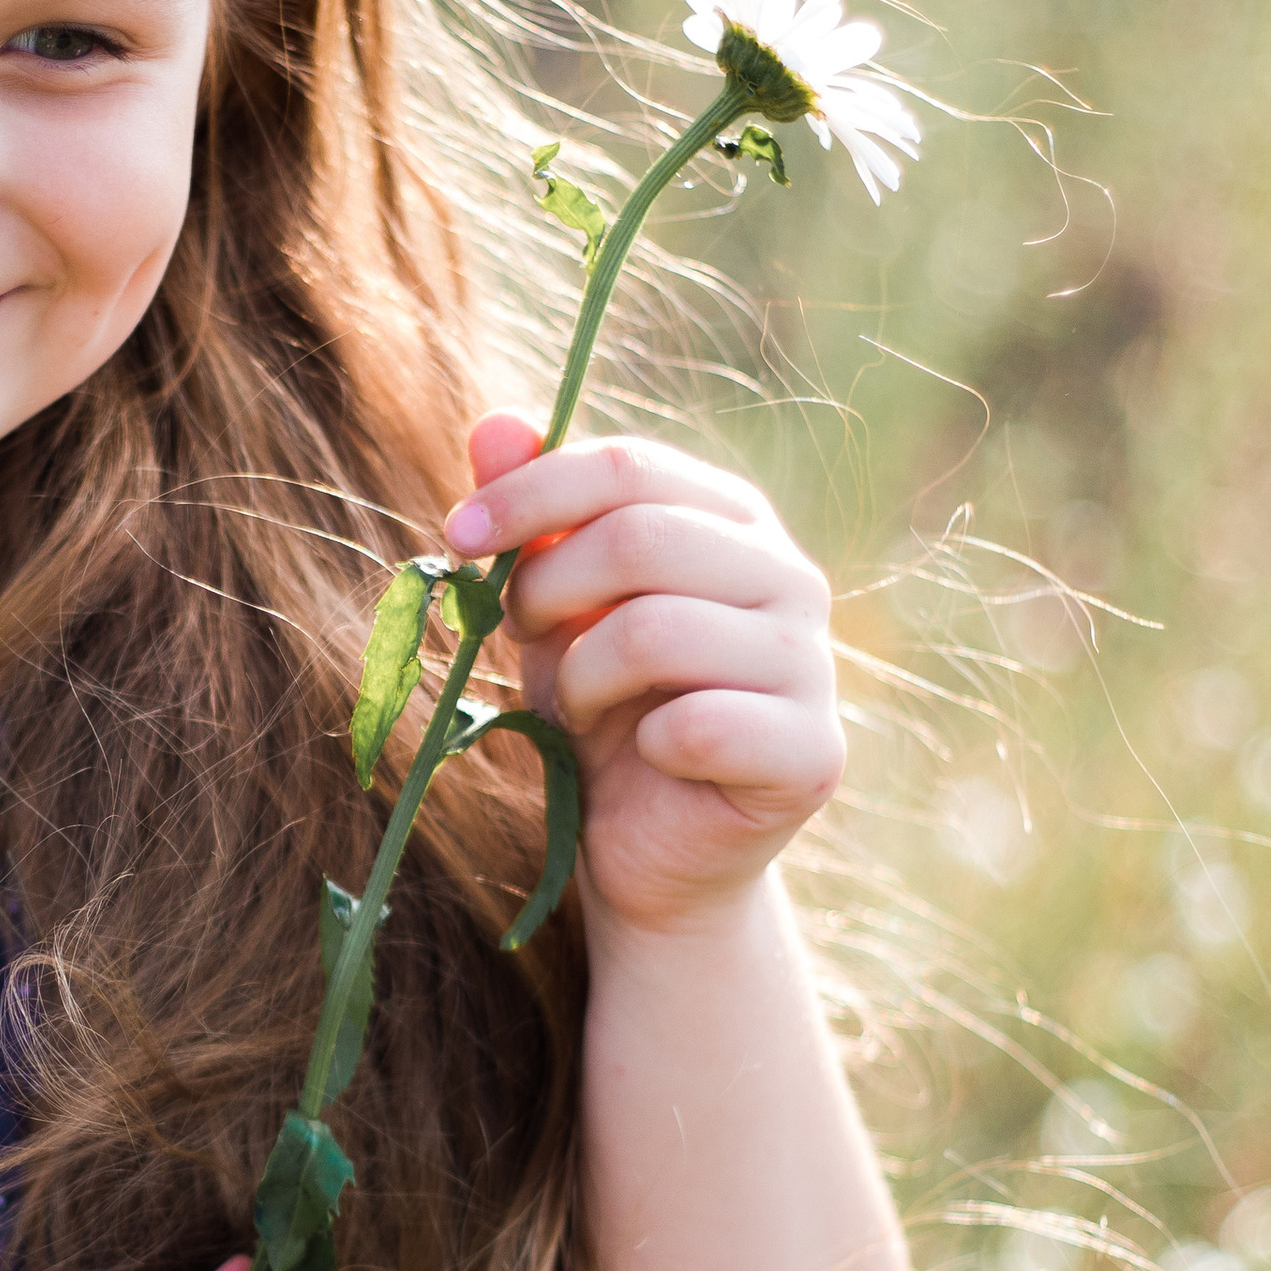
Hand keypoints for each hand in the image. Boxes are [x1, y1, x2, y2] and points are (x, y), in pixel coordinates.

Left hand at [442, 413, 843, 937]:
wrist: (647, 847)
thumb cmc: (600, 713)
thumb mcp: (552, 609)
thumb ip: (534, 518)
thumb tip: (493, 423)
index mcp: (734, 522)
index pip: (629, 466)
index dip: (531, 494)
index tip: (456, 536)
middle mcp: (790, 578)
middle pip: (642, 538)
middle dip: (548, 590)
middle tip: (520, 638)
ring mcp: (813, 665)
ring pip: (658, 631)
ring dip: (580, 678)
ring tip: (575, 709)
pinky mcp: (814, 752)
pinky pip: (699, 726)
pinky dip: (642, 744)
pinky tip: (647, 757)